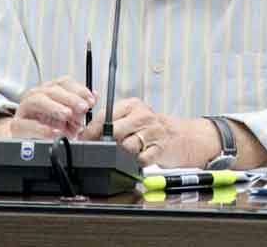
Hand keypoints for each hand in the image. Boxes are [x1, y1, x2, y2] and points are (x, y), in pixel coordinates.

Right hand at [3, 76, 95, 138]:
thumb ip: (78, 107)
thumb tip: (93, 97)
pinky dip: (41, 129)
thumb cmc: (45, 123)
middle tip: (83, 108)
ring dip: (55, 107)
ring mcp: (24, 109)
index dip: (79, 89)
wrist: (22, 137)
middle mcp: (36, 95)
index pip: (64, 83)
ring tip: (67, 115)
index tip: (91, 100)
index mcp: (48, 90)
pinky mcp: (16, 126)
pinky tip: (54, 132)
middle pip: (53, 90)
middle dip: (71, 98)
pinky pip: (27, 125)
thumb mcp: (65, 115)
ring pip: (37, 101)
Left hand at [81, 97, 219, 167]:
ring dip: (123, 153)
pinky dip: (137, 162)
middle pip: (114, 131)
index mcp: (132, 105)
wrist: (182, 137)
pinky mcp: (161, 148)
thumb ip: (111, 122)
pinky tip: (139, 158)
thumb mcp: (132, 118)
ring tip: (127, 152)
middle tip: (102, 149)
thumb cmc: (151, 128)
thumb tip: (84, 134)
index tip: (83, 140)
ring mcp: (153, 132)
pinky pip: (141, 159)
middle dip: (105, 143)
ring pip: (127, 146)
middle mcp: (143, 115)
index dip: (91, 130)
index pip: (105, 115)